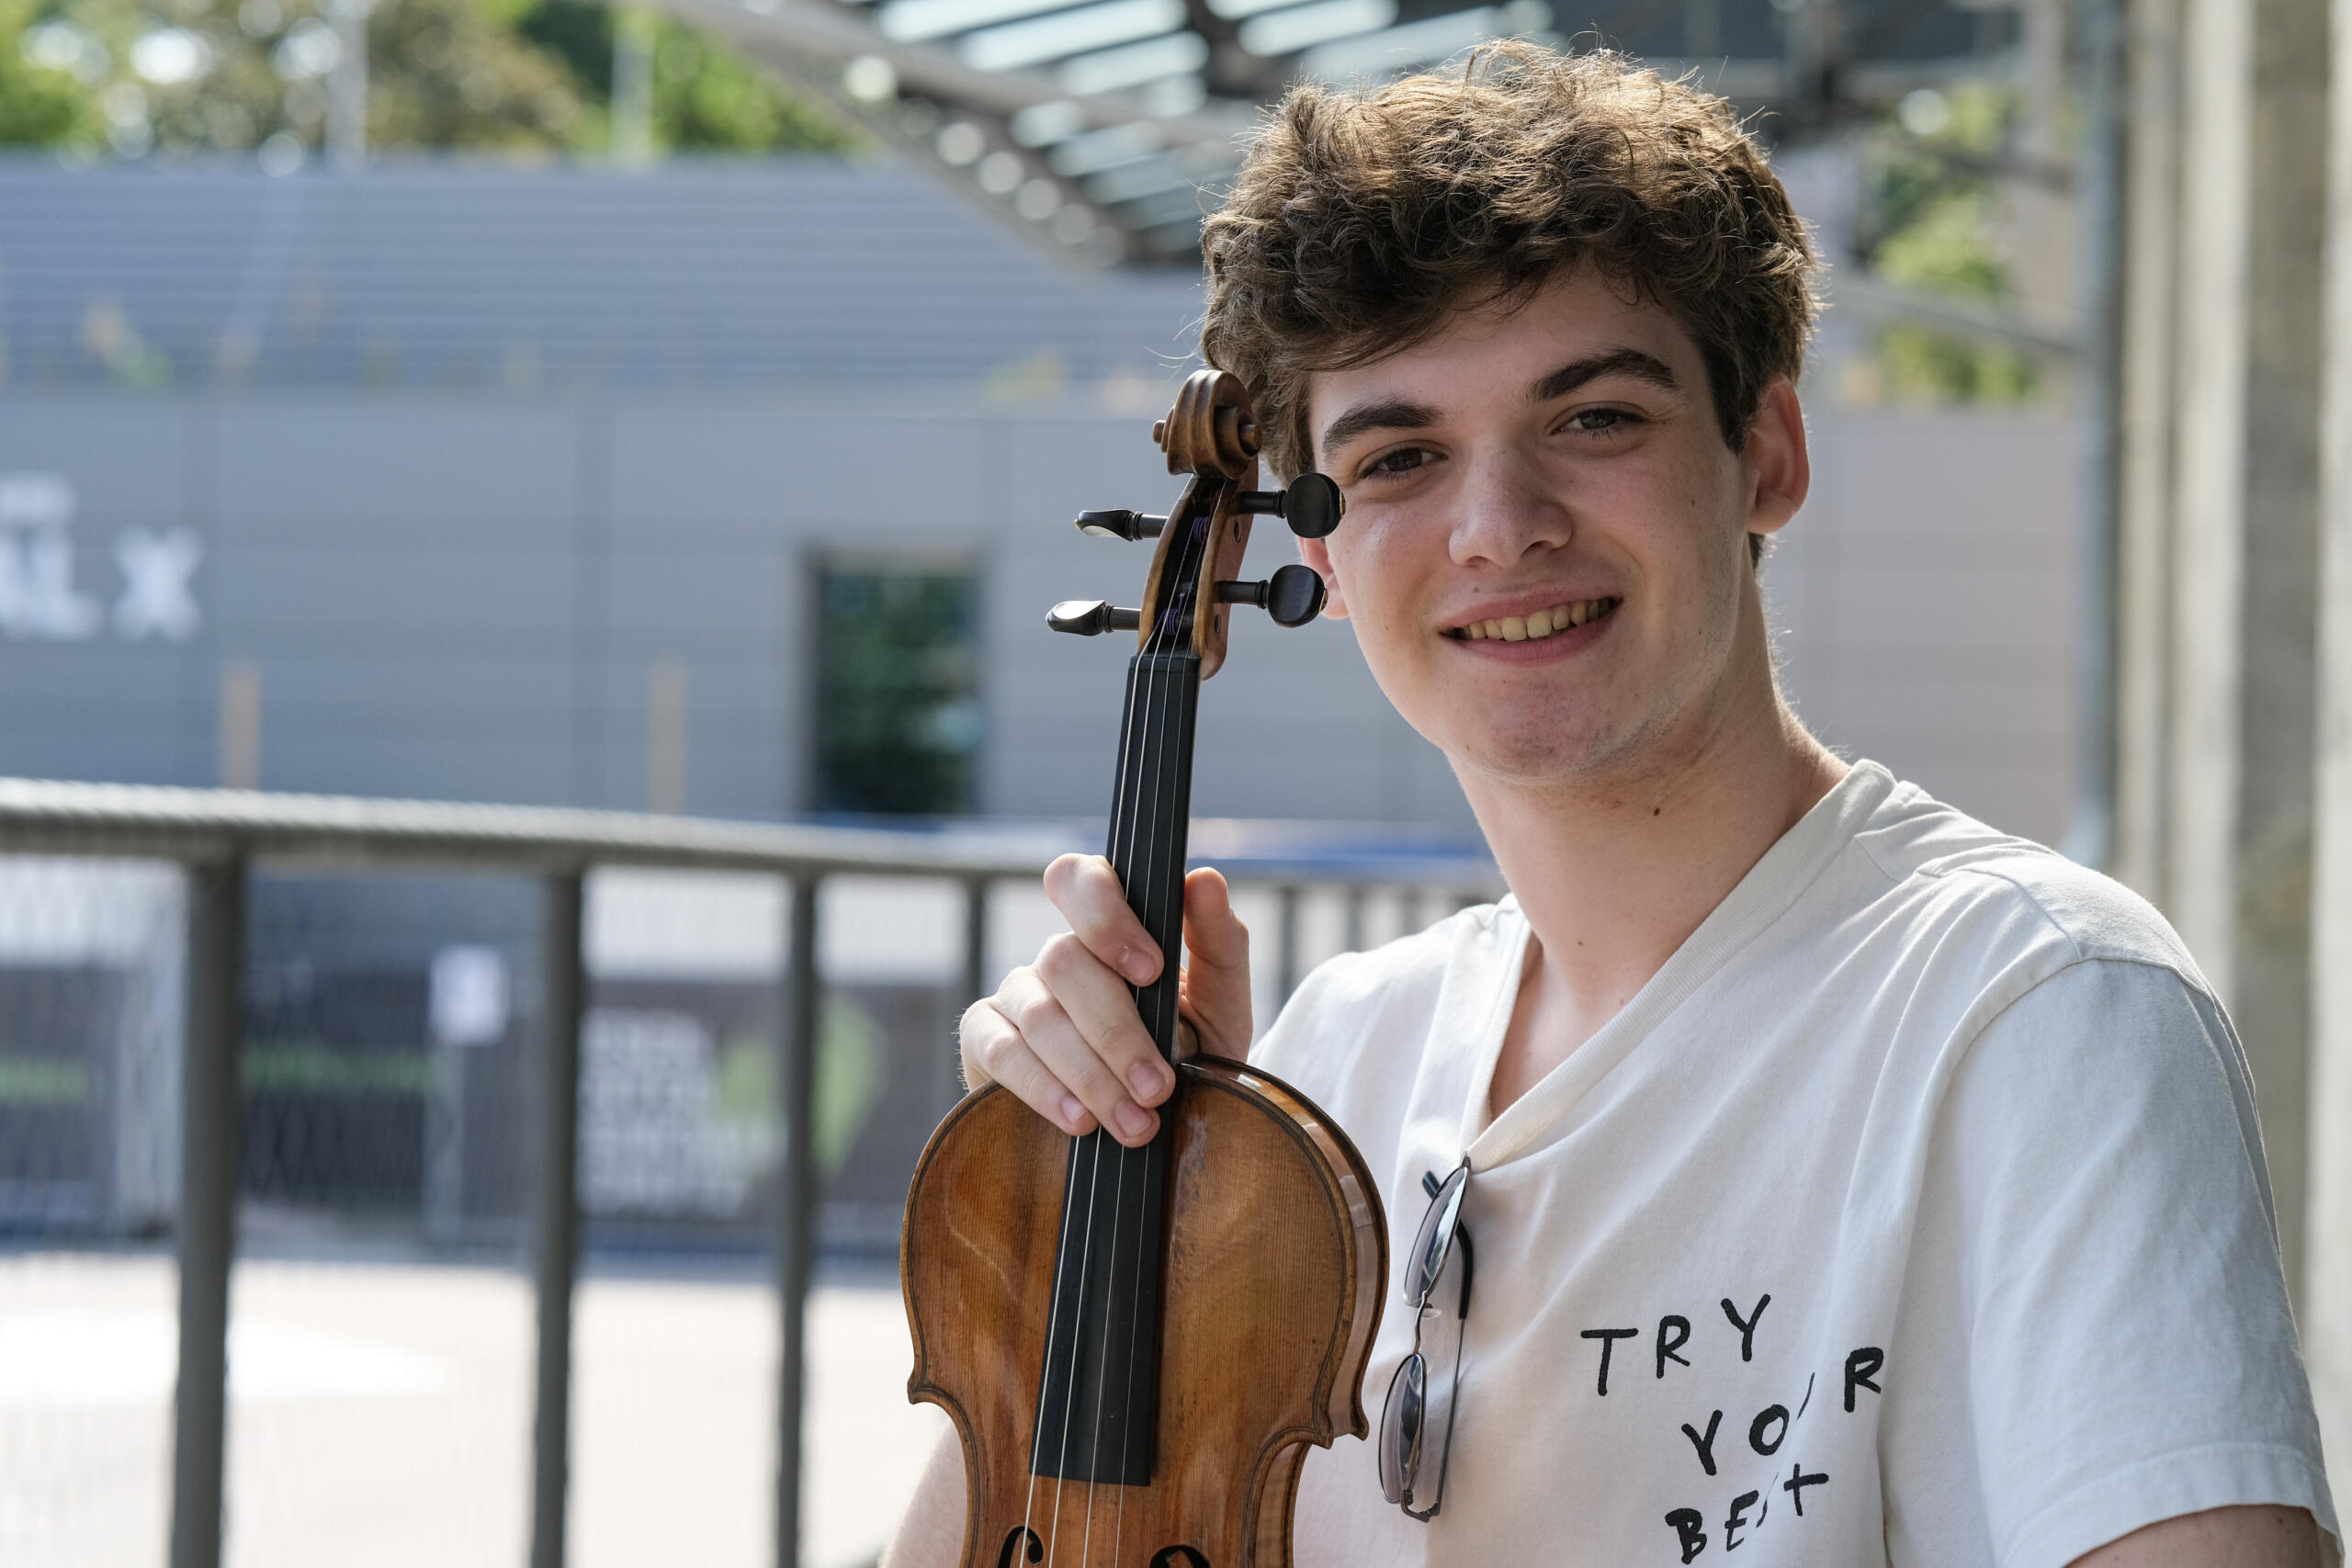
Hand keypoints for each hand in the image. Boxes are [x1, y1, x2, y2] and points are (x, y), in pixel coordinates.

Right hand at [958, 857, 1251, 1146]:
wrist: (1163, 1123)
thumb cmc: (1194, 1051)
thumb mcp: (1221, 1002)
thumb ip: (1219, 941)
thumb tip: (1203, 880)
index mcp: (1111, 927)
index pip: (1080, 880)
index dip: (1105, 917)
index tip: (1151, 971)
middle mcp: (1058, 953)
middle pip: (1063, 962)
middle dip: (1116, 1032)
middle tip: (1157, 1087)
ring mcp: (1016, 993)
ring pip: (1039, 1015)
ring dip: (1091, 1075)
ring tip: (1136, 1122)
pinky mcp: (985, 1040)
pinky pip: (1001, 1052)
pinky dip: (1044, 1089)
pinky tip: (1080, 1120)